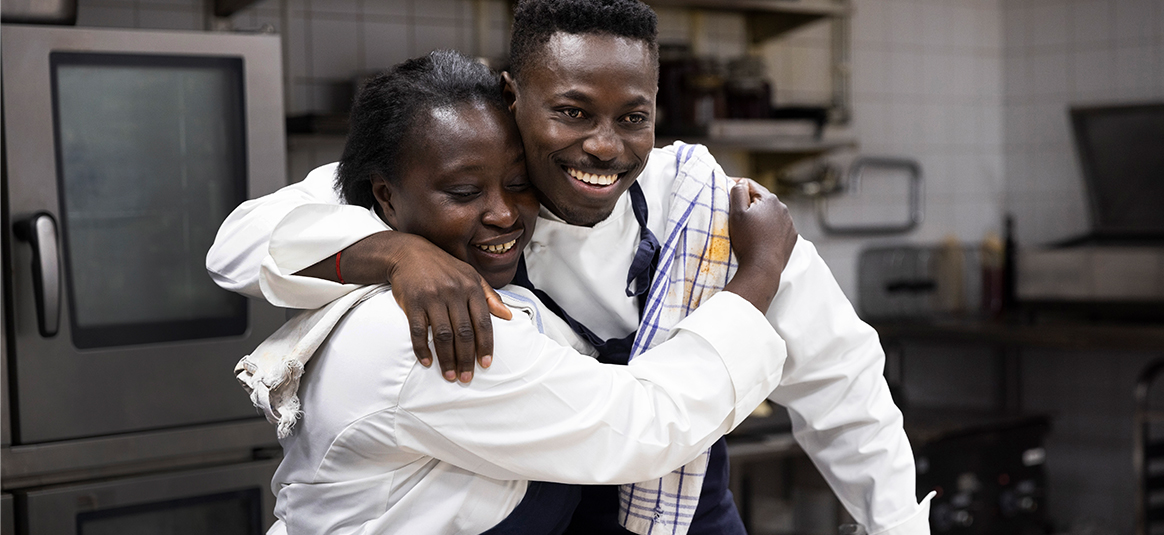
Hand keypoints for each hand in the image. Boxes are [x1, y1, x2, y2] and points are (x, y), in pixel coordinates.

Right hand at [295, 231, 510, 381]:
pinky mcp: (412, 302)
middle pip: (463, 333)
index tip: (486, 364)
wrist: (407, 252)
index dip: (485, 345)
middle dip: (466, 359)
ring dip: (447, 359)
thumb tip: (508, 316)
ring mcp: (432, 297)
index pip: (482, 322)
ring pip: (443, 335)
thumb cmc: (443, 267)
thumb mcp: (470, 275)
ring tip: (450, 376)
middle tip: (466, 378)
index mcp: (471, 287)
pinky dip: (422, 349)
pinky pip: (418, 331)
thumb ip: (489, 296)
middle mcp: (453, 292)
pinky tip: (427, 362)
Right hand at [723, 179, 796, 311]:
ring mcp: (789, 223)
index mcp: (769, 199)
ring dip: (761, 216)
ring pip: (771, 214)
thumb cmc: (747, 240)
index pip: (750, 184)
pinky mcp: (791, 237)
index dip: (736, 185)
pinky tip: (761, 237)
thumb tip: (740, 184)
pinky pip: (778, 228)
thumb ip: (737, 193)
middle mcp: (783, 208)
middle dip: (749, 202)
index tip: (725, 189)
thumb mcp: (736, 213)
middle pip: (761, 199)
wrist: (763, 267)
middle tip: (735, 212)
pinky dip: (770, 229)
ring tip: (749, 228)